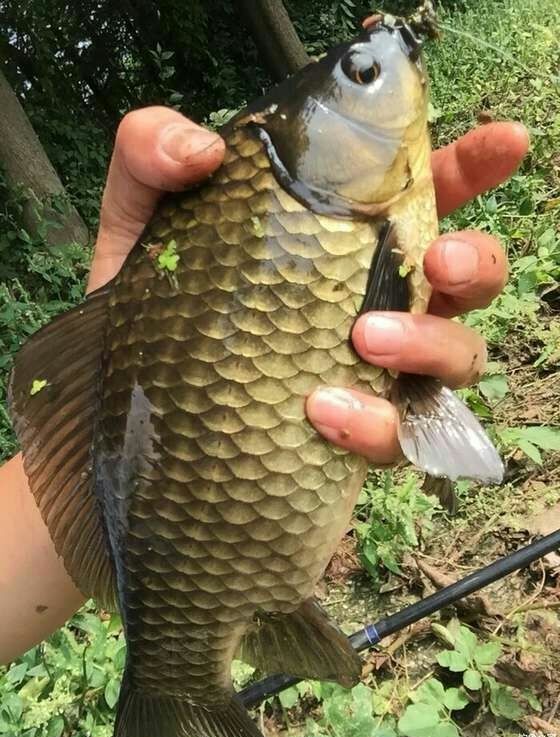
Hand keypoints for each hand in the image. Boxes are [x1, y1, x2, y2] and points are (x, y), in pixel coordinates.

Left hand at [90, 107, 527, 467]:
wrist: (131, 406)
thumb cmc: (147, 308)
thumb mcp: (137, 220)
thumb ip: (151, 155)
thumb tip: (202, 147)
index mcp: (339, 239)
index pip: (422, 193)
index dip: (471, 167)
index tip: (502, 145)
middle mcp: (370, 299)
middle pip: (468, 277)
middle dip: (476, 263)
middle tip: (438, 261)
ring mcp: (371, 371)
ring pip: (458, 359)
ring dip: (431, 345)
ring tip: (364, 339)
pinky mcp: (353, 437)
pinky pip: (400, 437)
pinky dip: (375, 425)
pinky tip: (321, 413)